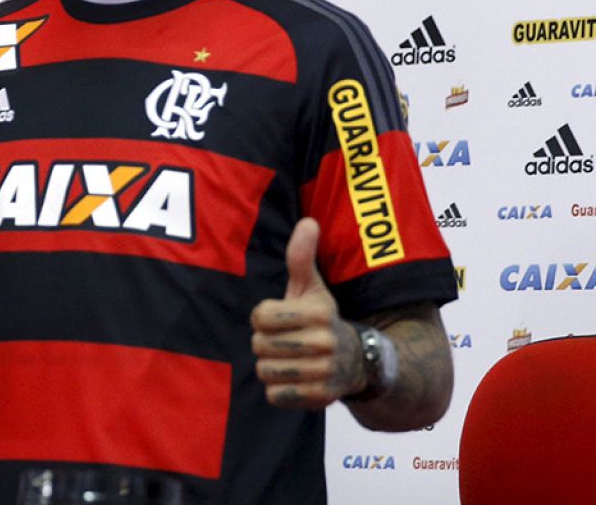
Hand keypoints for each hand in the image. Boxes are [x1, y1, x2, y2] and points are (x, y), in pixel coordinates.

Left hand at [250, 218, 366, 409]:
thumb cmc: (322, 319)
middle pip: (259, 345)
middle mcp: (325, 342)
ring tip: (287, 360)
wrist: (360, 362)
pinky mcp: (321, 398)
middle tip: (282, 342)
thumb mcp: (313, 288)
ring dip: (270, 368)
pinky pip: (275, 396)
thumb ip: (301, 257)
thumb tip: (307, 221)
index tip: (277, 319)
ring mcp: (324, 372)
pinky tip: (293, 379)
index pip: (260, 316)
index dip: (262, 318)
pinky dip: (278, 390)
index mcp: (319, 313)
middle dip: (264, 343)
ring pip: (265, 372)